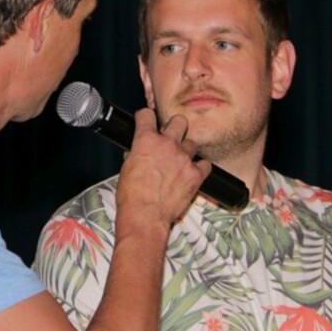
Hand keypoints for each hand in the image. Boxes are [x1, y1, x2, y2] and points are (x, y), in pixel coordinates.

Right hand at [115, 109, 210, 230]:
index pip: (147, 115)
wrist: (145, 215)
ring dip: (186, 151)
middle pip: (179, 121)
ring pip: (192, 143)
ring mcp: (183, 158)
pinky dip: (200, 168)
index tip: (147, 120)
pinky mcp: (195, 174)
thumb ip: (135, 156)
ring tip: (180, 162)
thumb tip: (137, 154)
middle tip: (170, 138)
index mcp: (146, 140)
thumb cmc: (132, 196)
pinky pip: (205, 164)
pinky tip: (193, 173)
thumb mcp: (126, 169)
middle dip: (175, 127)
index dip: (146, 117)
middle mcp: (167, 144)